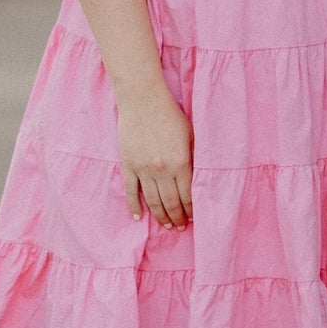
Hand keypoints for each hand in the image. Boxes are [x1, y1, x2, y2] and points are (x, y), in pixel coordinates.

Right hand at [117, 84, 193, 227]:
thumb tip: (197, 180)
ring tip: (166, 225)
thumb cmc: (170, 115)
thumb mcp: (190, 135)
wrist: (143, 100)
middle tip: (180, 226)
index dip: (190, 210)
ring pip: (152, 200)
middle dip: (177, 217)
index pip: (187, 196)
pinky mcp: (128, 165)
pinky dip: (134, 205)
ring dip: (160, 215)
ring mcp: (143, 169)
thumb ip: (194, 158)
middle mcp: (162, 170)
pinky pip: (131, 190)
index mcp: (181, 163)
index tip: (192, 218)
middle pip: (170, 203)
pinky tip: (138, 216)